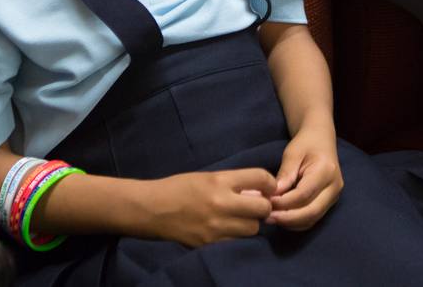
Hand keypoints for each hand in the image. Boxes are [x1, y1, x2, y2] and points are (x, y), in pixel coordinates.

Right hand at [143, 168, 275, 246]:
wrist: (151, 209)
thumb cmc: (179, 188)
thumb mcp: (208, 177)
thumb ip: (233, 183)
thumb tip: (259, 192)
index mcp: (220, 181)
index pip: (260, 178)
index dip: (270, 183)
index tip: (268, 188)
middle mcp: (221, 203)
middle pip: (262, 208)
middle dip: (263, 207)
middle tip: (255, 207)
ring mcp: (215, 226)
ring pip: (253, 229)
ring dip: (250, 224)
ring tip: (239, 220)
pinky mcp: (209, 244)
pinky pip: (236, 242)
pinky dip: (236, 237)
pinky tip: (228, 231)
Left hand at [269, 124, 343, 229]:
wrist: (321, 139)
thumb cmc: (306, 143)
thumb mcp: (292, 153)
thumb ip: (284, 174)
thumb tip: (272, 196)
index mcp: (326, 171)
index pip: (303, 194)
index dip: (283, 202)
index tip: (265, 202)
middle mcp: (334, 187)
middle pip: (311, 212)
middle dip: (287, 218)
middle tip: (266, 217)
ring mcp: (333, 196)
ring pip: (312, 219)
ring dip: (290, 222)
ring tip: (270, 218)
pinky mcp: (328, 203)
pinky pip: (312, 219)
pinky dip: (296, 222)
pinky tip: (281, 217)